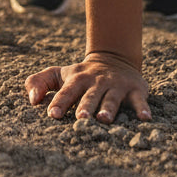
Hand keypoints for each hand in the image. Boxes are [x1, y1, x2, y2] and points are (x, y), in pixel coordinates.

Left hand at [25, 51, 150, 121]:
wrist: (113, 58)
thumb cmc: (81, 75)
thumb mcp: (59, 74)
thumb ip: (39, 82)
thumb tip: (32, 99)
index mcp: (77, 79)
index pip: (66, 91)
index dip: (60, 102)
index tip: (52, 114)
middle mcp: (97, 82)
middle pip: (90, 95)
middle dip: (85, 106)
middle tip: (80, 118)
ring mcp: (116, 85)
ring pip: (112, 98)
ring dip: (108, 108)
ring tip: (104, 119)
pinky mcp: (135, 89)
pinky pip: (139, 99)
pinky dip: (142, 108)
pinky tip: (145, 118)